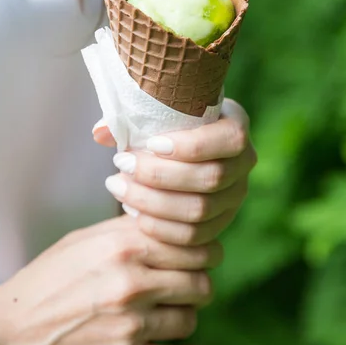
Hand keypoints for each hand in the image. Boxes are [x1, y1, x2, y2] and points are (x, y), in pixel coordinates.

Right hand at [0, 215, 210, 344]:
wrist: (11, 332)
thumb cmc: (48, 280)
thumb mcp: (83, 239)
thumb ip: (128, 227)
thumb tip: (167, 218)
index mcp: (123, 247)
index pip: (193, 245)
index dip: (202, 251)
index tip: (201, 256)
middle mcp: (132, 284)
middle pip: (200, 281)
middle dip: (196, 282)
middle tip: (185, 285)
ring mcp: (132, 327)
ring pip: (192, 317)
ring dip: (184, 315)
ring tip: (167, 313)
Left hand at [95, 99, 256, 246]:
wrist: (178, 142)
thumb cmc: (166, 118)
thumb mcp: (155, 107)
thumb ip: (129, 116)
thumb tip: (101, 133)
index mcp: (236, 125)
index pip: (229, 140)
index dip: (192, 146)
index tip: (151, 144)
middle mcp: (244, 162)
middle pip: (210, 179)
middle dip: (159, 175)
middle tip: (121, 165)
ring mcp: (234, 196)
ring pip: (199, 211)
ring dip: (152, 202)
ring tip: (118, 187)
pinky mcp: (220, 222)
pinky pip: (193, 237)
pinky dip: (160, 228)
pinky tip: (132, 211)